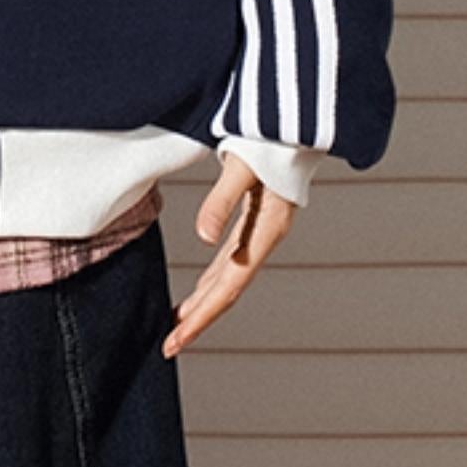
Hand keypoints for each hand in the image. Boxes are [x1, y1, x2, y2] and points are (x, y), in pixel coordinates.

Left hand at [162, 152, 297, 356]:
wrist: (298, 120)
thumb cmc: (273, 138)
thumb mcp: (242, 167)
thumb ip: (221, 201)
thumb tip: (202, 238)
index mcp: (266, 231)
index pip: (227, 287)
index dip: (201, 317)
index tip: (175, 340)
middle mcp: (265, 238)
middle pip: (227, 291)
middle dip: (197, 320)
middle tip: (168, 346)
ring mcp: (262, 232)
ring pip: (227, 279)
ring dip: (202, 305)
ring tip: (177, 327)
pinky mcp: (256, 222)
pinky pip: (230, 263)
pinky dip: (210, 283)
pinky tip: (198, 293)